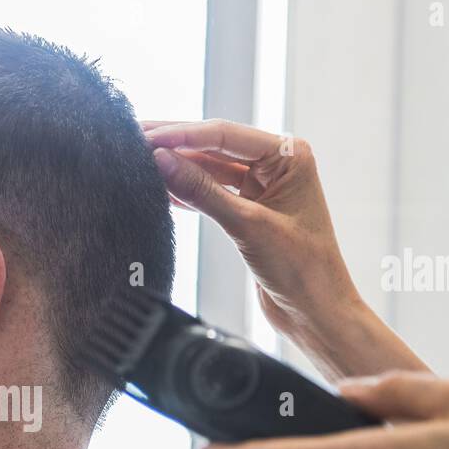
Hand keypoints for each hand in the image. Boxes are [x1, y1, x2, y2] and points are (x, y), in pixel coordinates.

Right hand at [142, 119, 360, 340]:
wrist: (315, 313)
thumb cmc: (301, 269)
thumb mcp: (247, 225)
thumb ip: (202, 191)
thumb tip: (162, 161)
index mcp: (289, 156)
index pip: (225, 135)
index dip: (182, 134)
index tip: (147, 137)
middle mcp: (276, 166)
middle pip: (214, 146)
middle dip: (175, 144)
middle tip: (133, 137)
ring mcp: (261, 189)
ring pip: (209, 170)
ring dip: (176, 167)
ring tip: (138, 160)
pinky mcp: (248, 213)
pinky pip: (210, 193)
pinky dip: (186, 192)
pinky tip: (159, 189)